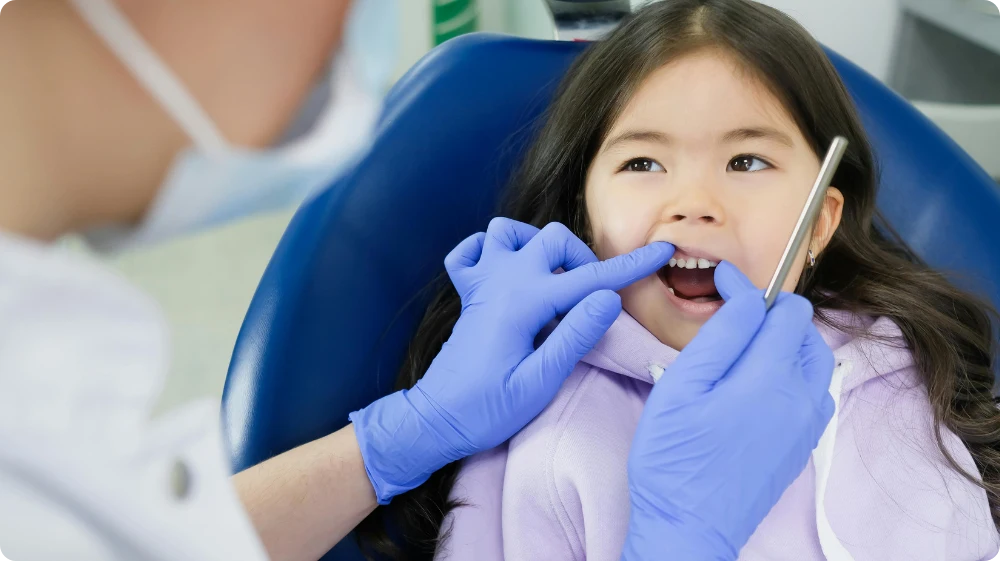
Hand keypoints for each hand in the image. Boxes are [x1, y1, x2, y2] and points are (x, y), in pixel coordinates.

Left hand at [351, 218, 674, 503]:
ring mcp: (480, 284)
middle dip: (581, 259)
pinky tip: (504, 272)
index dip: (630, 265)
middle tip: (591, 299)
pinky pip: (470, 252)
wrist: (435, 420)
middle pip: (551, 239)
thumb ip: (574, 336)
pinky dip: (487, 250)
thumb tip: (608, 297)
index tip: (663, 250)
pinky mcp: (467, 295)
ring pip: (507, 232)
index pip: (589, 279)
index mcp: (524, 303)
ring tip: (550, 278)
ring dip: (535, 244)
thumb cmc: (487, 410)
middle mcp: (501, 281)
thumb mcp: (539, 382)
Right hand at [622, 262, 834, 560]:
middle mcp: (802, 398)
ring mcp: (807, 425)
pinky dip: (790, 373)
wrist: (690, 527)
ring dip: (784, 343)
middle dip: (771, 314)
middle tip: (729, 318)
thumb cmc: (674, 459)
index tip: (722, 279)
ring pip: (813, 361)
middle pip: (805, 331)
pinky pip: (811, 391)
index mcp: (771, 378)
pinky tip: (755, 383)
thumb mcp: (681, 387)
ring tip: (743, 347)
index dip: (748, 287)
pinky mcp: (802, 445)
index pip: (780, 310)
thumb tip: (748, 300)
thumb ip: (720, 337)